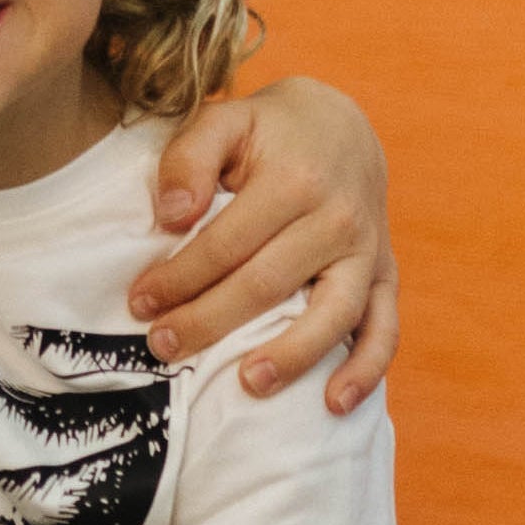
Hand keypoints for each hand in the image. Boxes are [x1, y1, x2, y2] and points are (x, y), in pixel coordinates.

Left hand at [132, 78, 396, 414]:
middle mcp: (338, 218)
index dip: (179, 277)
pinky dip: (365, 370)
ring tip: (247, 385)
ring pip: (332, 314)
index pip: (226, 243)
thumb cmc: (270, 131)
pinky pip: (384, 328)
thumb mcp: (224, 120)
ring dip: (291, 356)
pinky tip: (334, 404)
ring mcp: (368, 250)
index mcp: (294, 179)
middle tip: (163, 346)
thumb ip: (189, 157)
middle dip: (210, 321)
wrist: (343, 127)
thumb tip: (171, 215)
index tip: (140, 302)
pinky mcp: (385, 274)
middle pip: (268, 284)